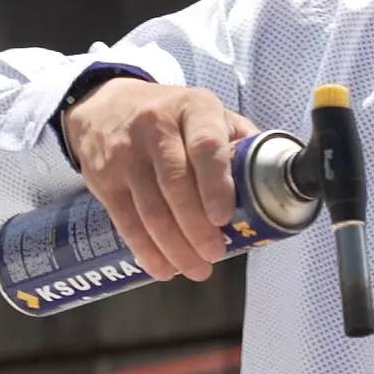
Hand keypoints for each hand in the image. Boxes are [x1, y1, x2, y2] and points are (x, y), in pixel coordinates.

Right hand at [61, 78, 253, 281]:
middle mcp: (155, 127)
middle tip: (214, 254)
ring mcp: (125, 154)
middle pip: (176, 185)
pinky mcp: (103, 180)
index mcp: (193, 108)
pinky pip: (126, 222)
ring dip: (175, 248)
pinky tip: (164, 268)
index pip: (205, 146)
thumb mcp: (205, 112)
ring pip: (151, 210)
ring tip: (196, 268)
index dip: (215, 185)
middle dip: (197, 228)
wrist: (102, 105)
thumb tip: (271, 178)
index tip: (224, 217)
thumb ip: (237, 140)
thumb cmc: (169, 115)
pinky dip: (146, 251)